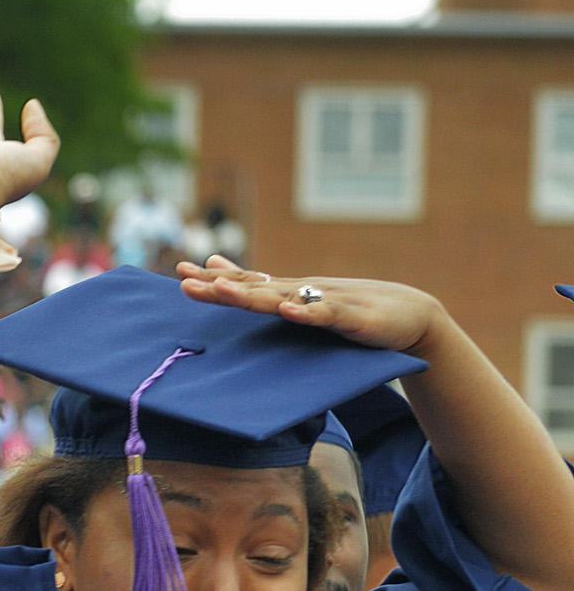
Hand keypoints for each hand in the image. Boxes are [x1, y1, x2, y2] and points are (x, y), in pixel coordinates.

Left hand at [177, 256, 444, 355]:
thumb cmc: (352, 308)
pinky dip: (307, 313)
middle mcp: (304, 293)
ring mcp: (327, 304)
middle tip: (185, 282)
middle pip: (256, 289)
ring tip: (223, 291)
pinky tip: (288, 310)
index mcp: (290, 293)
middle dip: (221, 286)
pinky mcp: (351, 319)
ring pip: (285, 299)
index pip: (247, 284)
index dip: (214, 280)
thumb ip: (262, 288)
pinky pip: (326, 316)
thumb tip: (218, 271)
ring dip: (253, 295)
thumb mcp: (304, 300)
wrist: (409, 316)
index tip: (180, 274)